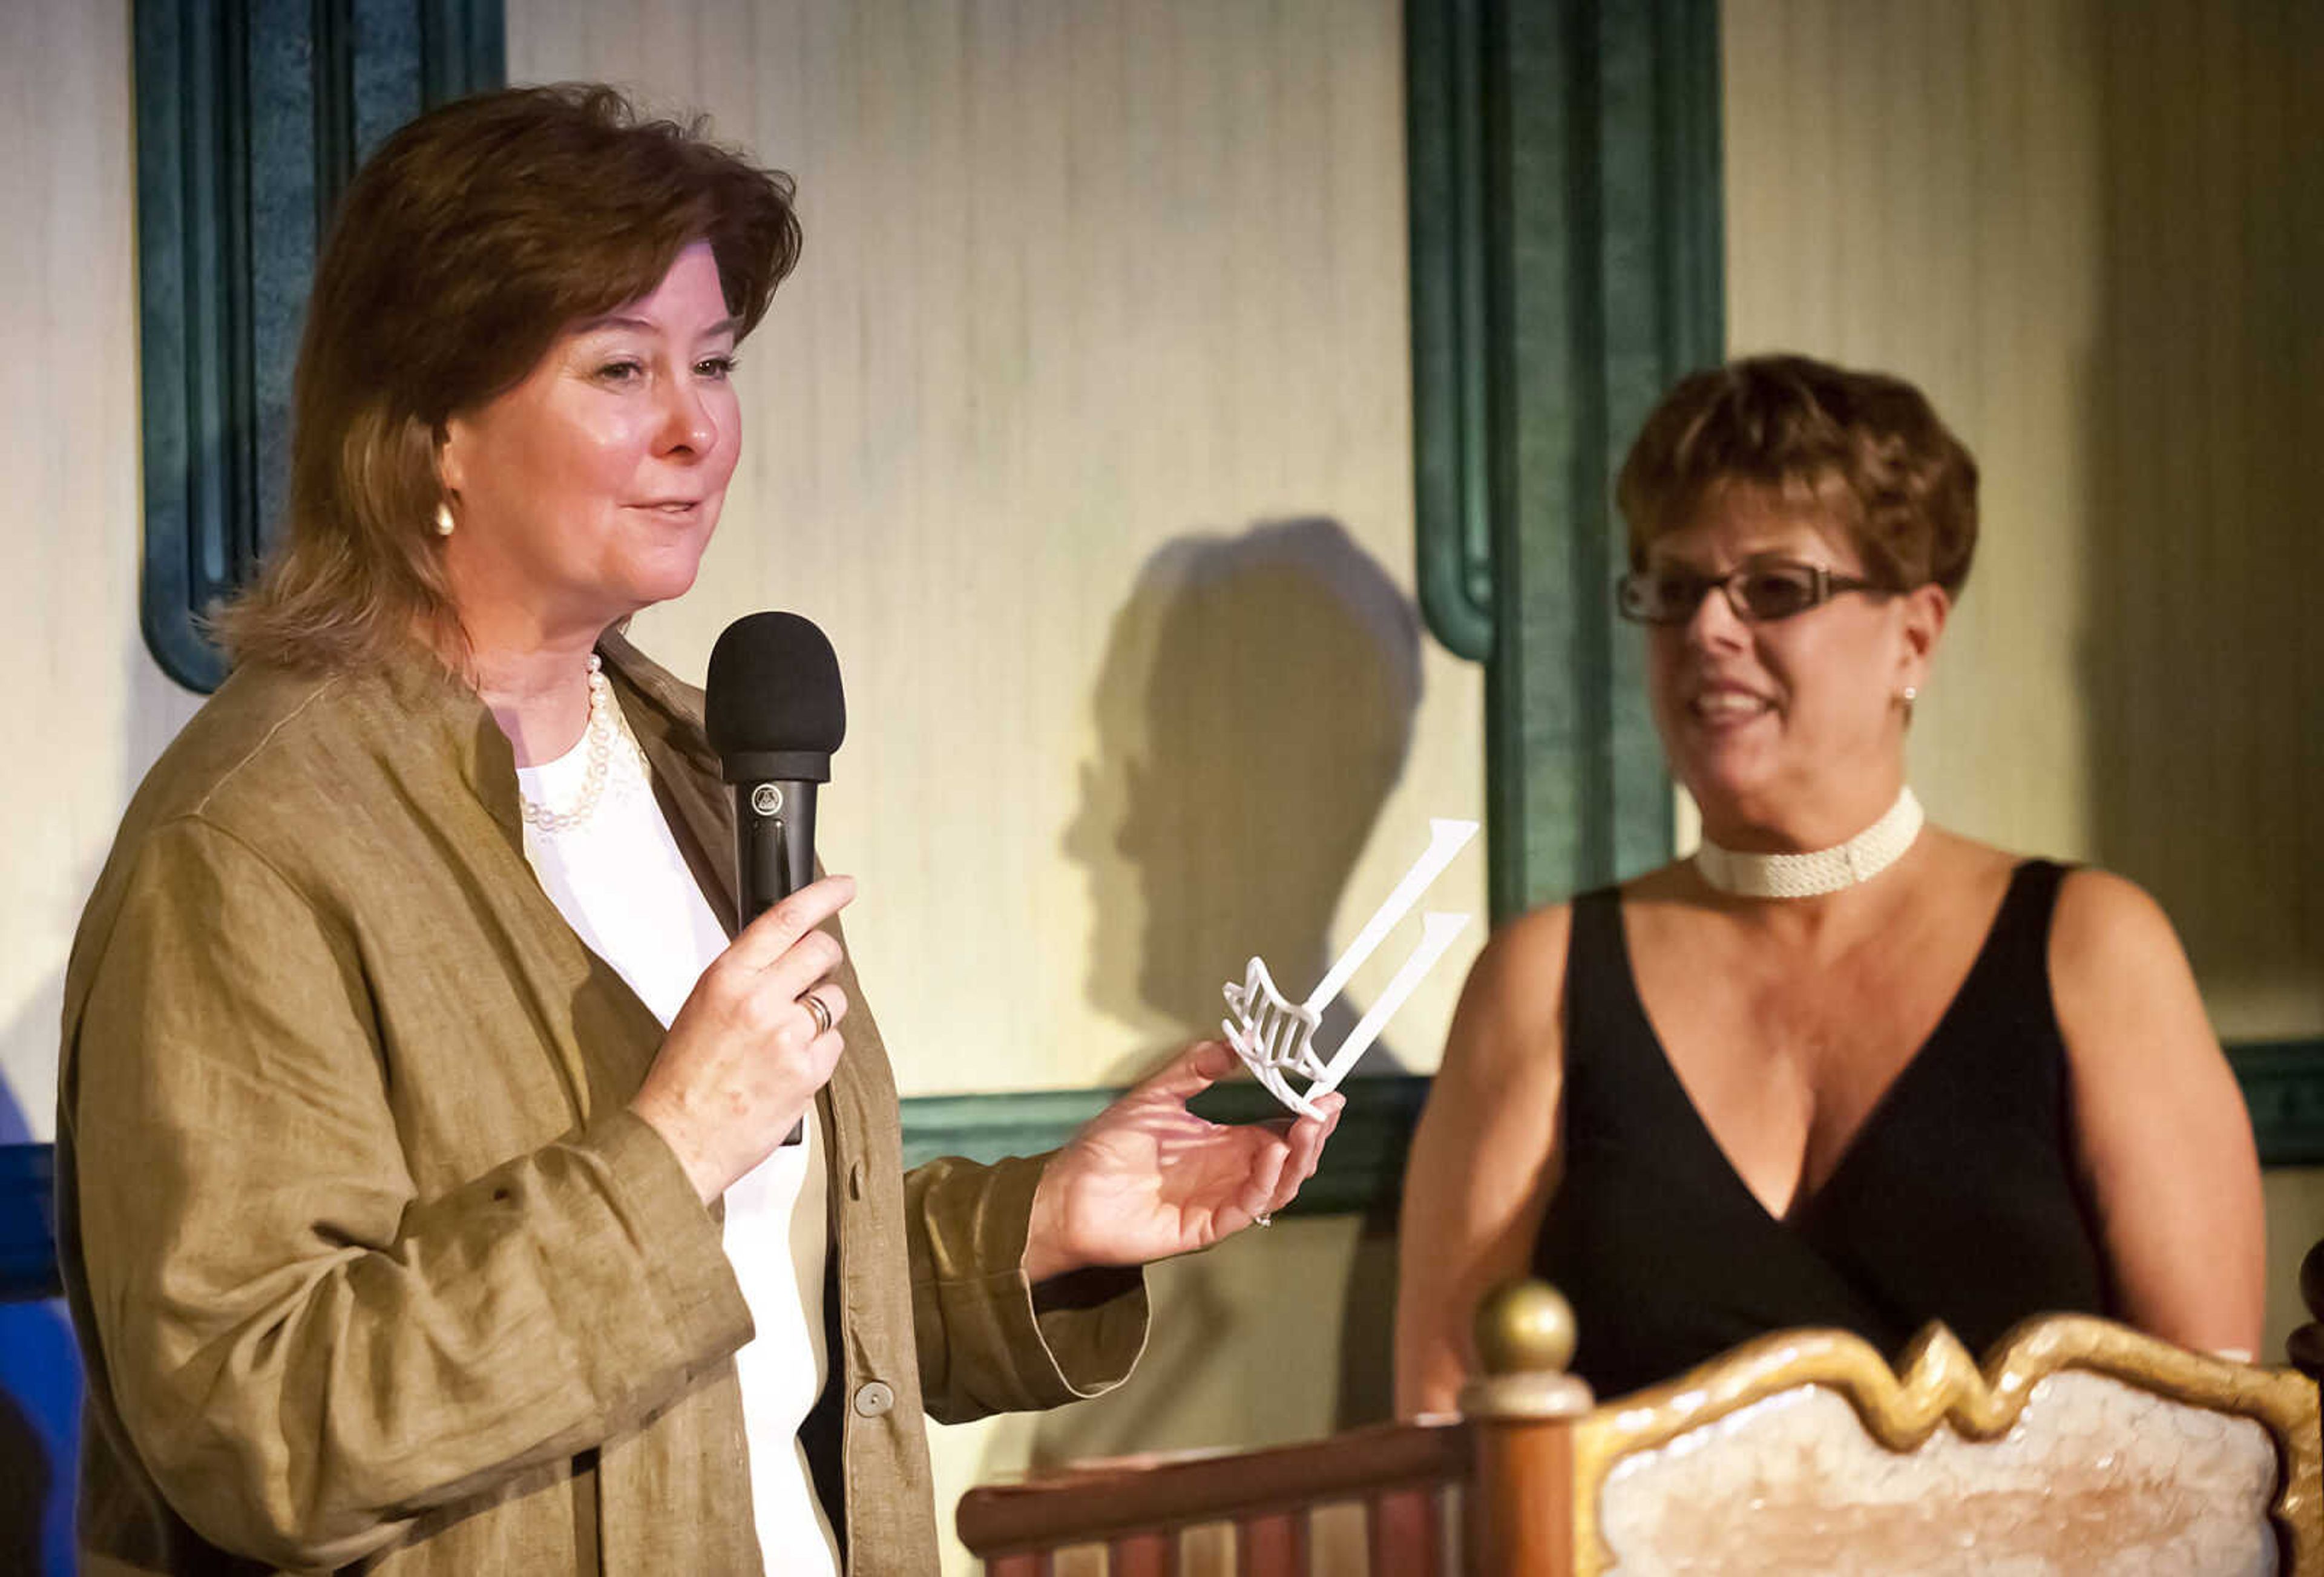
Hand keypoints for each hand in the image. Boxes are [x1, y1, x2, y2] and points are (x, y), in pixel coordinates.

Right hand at [630, 875, 854, 1202]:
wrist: (677, 1139)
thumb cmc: (683, 1076)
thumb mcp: (702, 1007)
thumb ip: (746, 977)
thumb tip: (788, 956)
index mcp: (726, 978)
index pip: (784, 919)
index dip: (822, 896)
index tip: (844, 887)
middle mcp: (759, 1000)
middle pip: (822, 953)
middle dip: (826, 959)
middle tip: (816, 973)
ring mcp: (787, 1036)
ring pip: (834, 1000)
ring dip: (822, 1012)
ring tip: (786, 1038)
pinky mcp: (807, 1072)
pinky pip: (834, 1044)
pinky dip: (820, 1052)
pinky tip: (790, 1067)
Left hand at [1021, 1040, 1342, 1283]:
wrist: (1065, 1193)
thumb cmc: (1105, 1148)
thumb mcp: (1155, 1096)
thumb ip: (1196, 1068)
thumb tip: (1239, 1040)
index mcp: (1223, 1145)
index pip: (1279, 1130)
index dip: (1305, 1114)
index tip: (1327, 1091)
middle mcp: (1228, 1175)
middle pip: (1289, 1159)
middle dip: (1314, 1134)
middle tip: (1328, 1105)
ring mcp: (1219, 1203)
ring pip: (1277, 1186)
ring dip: (1299, 1157)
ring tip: (1309, 1125)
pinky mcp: (1205, 1228)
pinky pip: (1246, 1208)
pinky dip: (1264, 1183)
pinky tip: (1273, 1153)